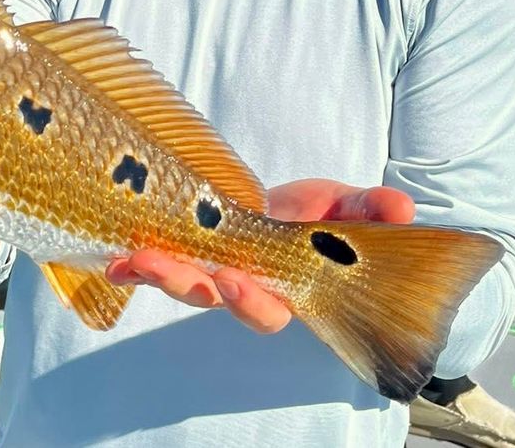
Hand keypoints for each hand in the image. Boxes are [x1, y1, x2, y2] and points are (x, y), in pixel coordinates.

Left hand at [105, 179, 413, 333]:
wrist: (282, 207)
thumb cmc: (317, 217)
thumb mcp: (347, 207)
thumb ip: (371, 209)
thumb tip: (402, 208)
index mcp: (279, 283)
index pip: (266, 308)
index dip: (252, 301)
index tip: (241, 280)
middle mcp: (237, 281)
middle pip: (210, 298)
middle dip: (188, 285)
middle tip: (171, 268)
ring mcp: (205, 265)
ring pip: (176, 279)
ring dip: (155, 270)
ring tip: (134, 255)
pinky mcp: (178, 244)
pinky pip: (148, 261)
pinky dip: (129, 262)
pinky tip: (112, 256)